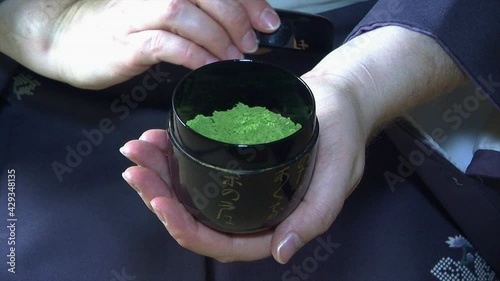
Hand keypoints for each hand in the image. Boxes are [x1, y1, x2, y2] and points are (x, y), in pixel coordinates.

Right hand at [0, 0, 279, 88]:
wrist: (64, 40)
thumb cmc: (119, 32)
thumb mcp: (159, 19)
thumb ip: (194, 19)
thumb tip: (237, 34)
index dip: (248, 0)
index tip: (268, 22)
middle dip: (237, 17)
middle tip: (252, 43)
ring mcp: (136, 16)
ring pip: (185, 13)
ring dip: (217, 36)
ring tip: (234, 59)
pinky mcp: (126, 42)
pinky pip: (166, 44)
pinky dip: (195, 56)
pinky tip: (210, 68)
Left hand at [119, 74, 367, 262]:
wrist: (339, 98)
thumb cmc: (343, 135)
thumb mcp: (338, 174)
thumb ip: (315, 216)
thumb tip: (281, 252)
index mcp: (273, 222)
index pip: (223, 242)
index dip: (187, 229)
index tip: (160, 202)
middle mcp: (251, 208)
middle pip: (195, 217)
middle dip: (158, 196)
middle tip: (136, 168)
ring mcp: (238, 185)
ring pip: (189, 192)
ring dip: (157, 174)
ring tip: (137, 150)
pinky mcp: (232, 160)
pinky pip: (195, 165)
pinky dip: (171, 154)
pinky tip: (156, 140)